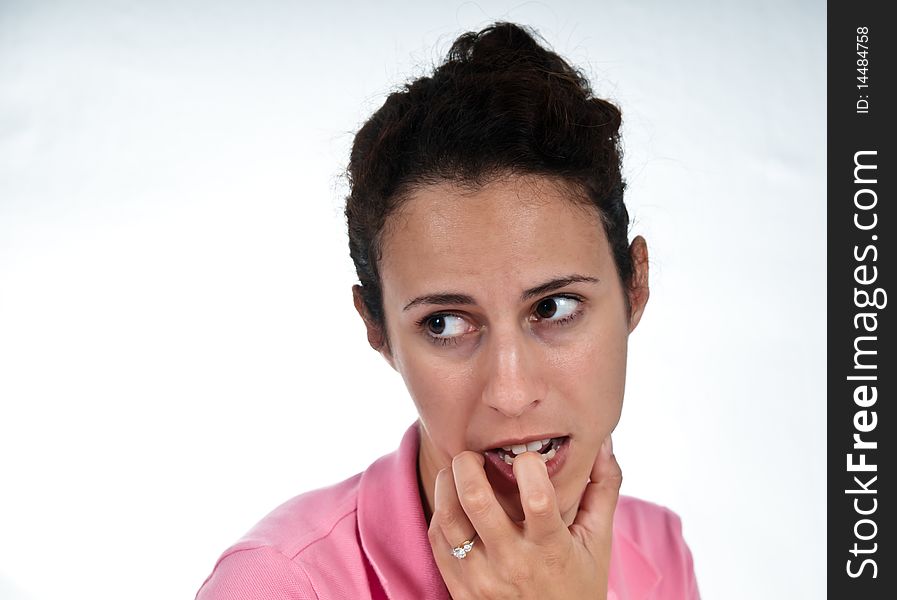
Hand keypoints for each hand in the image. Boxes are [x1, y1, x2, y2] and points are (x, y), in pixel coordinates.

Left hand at [427, 436, 620, 599]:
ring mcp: (482, 580)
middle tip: (474, 455)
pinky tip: (454, 504)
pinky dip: (441, 512)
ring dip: (447, 483)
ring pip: (447, 517)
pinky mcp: (460, 590)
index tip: (527, 459)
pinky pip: (436, 540)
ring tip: (458, 473)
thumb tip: (603, 441)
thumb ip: (603, 489)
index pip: (536, 498)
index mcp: (551, 549)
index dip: (528, 464)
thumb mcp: (598, 542)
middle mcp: (513, 564)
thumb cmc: (578, 586)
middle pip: (476, 499)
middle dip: (469, 463)